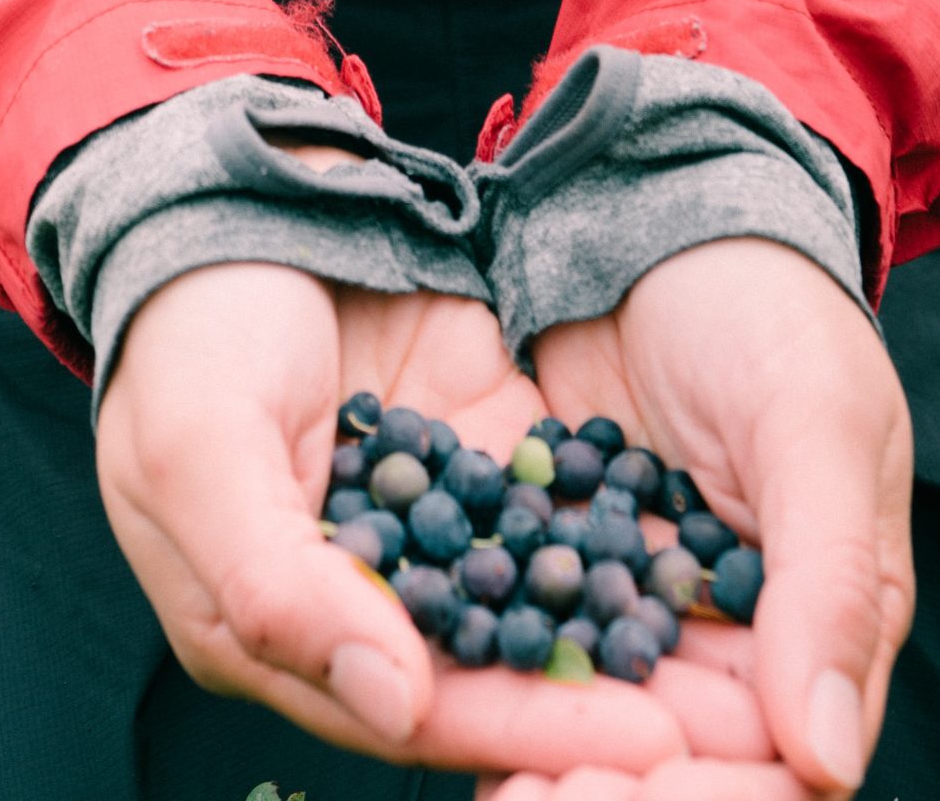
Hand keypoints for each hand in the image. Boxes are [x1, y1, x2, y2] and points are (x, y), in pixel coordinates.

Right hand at [96, 262, 702, 778]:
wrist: (229, 194)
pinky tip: (716, 572)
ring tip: (750, 677)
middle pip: (490, 675)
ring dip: (633, 643)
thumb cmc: (189, 334)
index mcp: (271, 631)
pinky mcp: (479, 453)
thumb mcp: (200, 454)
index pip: (412, 708)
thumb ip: (280, 587)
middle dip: (605, 706)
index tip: (641, 748)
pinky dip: (630, 549)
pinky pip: (556, 516)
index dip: (522, 730)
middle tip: (731, 731)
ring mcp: (425, 525)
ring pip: (538, 605)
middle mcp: (359, 600)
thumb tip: (395, 702)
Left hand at [493, 239, 913, 800]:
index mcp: (823, 616)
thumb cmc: (771, 302)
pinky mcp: (552, 541)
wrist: (666, 197)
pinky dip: (480, 657)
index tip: (614, 796)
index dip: (698, 796)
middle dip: (602, 788)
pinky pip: (519, 623)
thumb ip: (831, 582)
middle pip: (673, 753)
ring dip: (532, 746)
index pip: (775, 762)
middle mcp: (727, 625)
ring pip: (588, 704)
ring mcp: (634, 586)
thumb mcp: (816, 426)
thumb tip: (829, 759)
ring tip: (461, 753)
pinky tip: (418, 674)